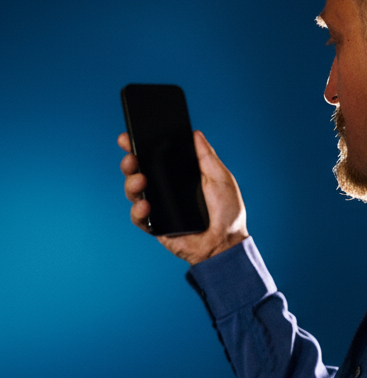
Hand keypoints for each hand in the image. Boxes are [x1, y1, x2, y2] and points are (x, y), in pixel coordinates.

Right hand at [119, 130, 249, 264]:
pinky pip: (138, 217)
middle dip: (130, 162)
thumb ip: (206, 157)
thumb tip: (195, 134)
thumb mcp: (221, 179)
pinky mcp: (155, 226)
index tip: (128, 137)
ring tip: (141, 179)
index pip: (156, 158)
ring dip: (132, 183)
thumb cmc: (228, 212)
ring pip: (134, 192)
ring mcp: (159, 208)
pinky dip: (138, 210)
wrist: (226, 243)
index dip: (140, 147)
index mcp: (180, 176)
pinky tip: (146, 206)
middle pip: (139, 172)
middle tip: (131, 157)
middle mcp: (166, 190)